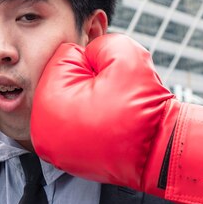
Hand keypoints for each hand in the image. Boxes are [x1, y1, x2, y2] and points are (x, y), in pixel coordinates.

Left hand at [31, 34, 202, 203]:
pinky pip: (72, 125)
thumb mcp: (126, 55)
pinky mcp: (63, 160)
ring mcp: (51, 148)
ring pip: (67, 102)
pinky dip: (88, 124)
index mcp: (48, 99)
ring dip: (87, 103)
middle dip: (87, 83)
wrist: (161, 153)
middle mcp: (41, 128)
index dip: (94, 63)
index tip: (110, 84)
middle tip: (111, 101)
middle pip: (62, 81)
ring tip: (110, 116)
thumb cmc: (143, 106)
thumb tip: (86, 54)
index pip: (65, 57)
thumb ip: (99, 43)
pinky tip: (107, 131)